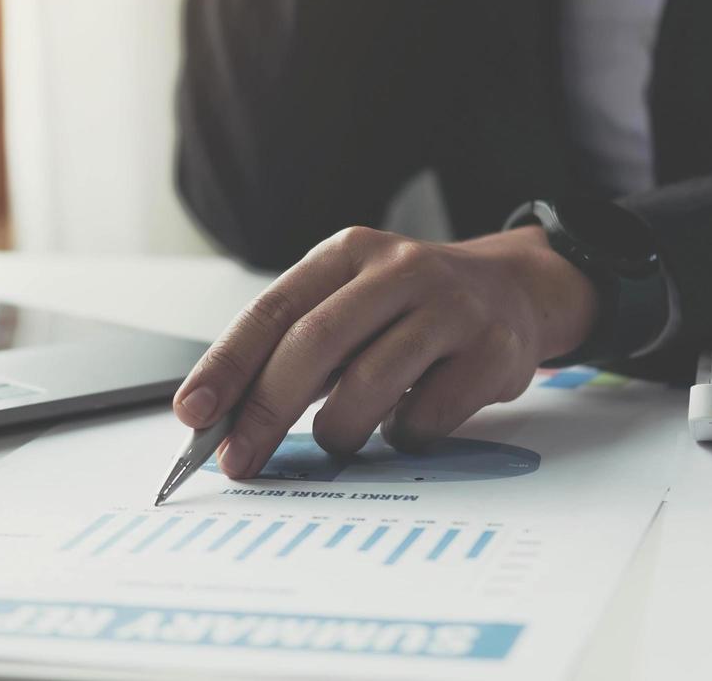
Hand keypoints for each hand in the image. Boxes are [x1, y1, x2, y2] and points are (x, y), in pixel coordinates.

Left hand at [172, 225, 598, 477]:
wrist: (516, 291)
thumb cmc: (412, 308)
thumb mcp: (351, 302)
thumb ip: (295, 349)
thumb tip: (224, 418)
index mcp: (348, 252)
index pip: (273, 310)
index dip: (227, 365)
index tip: (194, 413)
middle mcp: (399, 269)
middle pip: (315, 344)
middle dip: (266, 412)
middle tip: (241, 459)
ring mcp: (451, 307)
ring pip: (371, 382)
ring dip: (338, 430)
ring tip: (336, 441)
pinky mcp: (493, 351)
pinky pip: (428, 414)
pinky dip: (403, 434)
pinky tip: (406, 424)